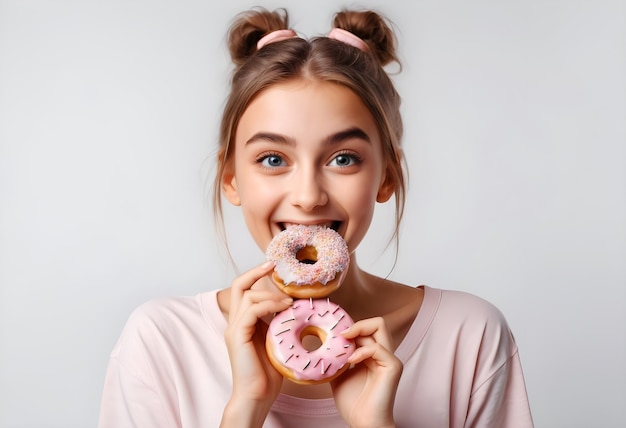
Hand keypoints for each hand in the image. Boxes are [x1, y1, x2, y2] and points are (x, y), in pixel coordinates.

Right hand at [221, 261, 291, 426]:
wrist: (256, 396)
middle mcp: (234, 322)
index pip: (243, 290)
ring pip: (247, 295)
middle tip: (274, 265)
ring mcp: (234, 329)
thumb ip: (277, 324)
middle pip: (238, 285)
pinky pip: (251, 310)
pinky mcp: (237, 336)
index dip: (256, 276)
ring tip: (289, 301)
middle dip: (256, 272)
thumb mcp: (275, 341)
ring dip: (271, 295)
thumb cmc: (268, 374)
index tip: (273, 268)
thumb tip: (293, 308)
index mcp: (242, 322)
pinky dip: (269, 305)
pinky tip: (284, 309)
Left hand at [331, 317, 402, 427]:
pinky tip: (350, 361)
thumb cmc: (353, 403)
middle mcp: (383, 353)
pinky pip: (377, 348)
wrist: (363, 423)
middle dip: (356, 324)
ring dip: (356, 332)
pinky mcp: (393, 367)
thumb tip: (321, 344)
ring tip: (342, 345)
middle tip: (339, 335)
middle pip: (377, 322)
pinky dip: (361, 351)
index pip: (367, 328)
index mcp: (372, 354)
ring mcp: (389, 359)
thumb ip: (336, 358)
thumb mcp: (338, 374)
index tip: (333, 334)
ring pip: (379, 326)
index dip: (351, 327)